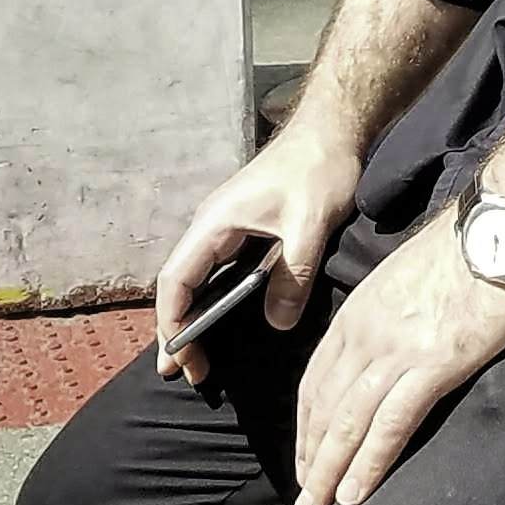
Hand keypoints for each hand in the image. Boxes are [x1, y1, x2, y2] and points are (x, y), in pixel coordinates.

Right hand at [152, 121, 363, 389]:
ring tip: (198, 359)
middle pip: (179, 284)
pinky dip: (213, 300)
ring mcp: (224, 226)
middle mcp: (210, 226)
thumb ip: (292, 275)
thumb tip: (277, 324)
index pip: (176, 281)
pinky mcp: (243, 227)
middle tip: (188, 374)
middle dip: (177, 330)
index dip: (172, 323)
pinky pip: (217, 271)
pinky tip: (224, 323)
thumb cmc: (318, 169)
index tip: (181, 360)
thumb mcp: (310, 226)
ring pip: (196, 278)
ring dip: (194, 316)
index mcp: (213, 223)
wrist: (332, 130)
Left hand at [283, 205, 504, 504]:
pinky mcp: (434, 364)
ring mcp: (397, 351)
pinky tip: (355, 494)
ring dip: (327, 474)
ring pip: (347, 423)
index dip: (306, 427)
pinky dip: (369, 461)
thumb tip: (393, 342)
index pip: (317, 381)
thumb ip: (390, 314)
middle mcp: (366, 335)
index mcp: (358, 313)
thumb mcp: (407, 276)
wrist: (502, 224)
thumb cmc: (468, 246)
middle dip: (309, 462)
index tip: (305, 459)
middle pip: (324, 409)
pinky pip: (391, 423)